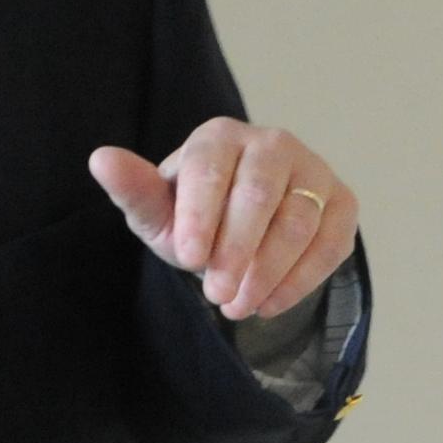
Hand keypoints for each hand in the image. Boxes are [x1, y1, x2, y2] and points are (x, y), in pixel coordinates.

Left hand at [88, 119, 360, 323]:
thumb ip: (134, 191)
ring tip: (237, 305)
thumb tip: (101, 158)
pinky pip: (331, 242)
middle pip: (259, 195)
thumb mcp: (158, 213)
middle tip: (216, 295)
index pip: (212, 170)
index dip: (201, 216)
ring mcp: (313, 170)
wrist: (243, 229)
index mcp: (219, 136)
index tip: (187, 260)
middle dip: (237, 252)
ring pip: (299, 221)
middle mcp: (272, 143)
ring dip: (267, 271)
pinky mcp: (342, 203)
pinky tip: (269, 303)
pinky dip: (301, 280)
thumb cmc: (194, 219)